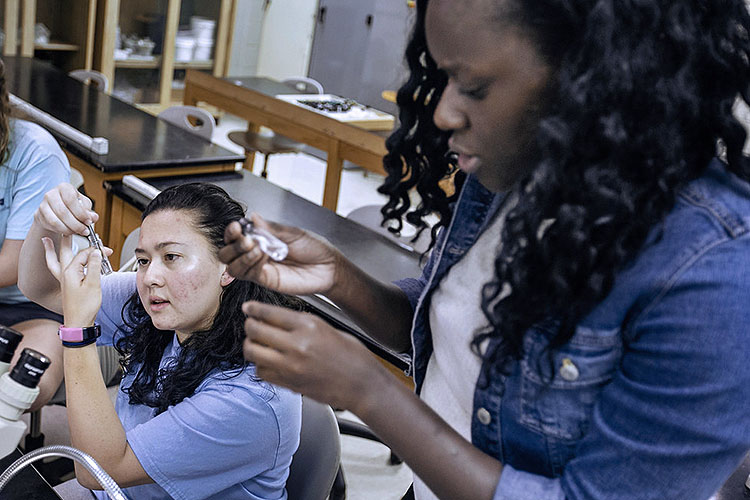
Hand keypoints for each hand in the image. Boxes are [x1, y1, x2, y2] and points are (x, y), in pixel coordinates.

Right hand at [35, 183, 98, 236]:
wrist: (57, 209)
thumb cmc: (72, 205)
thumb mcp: (84, 205)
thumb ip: (89, 212)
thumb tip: (94, 217)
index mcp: (64, 187)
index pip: (71, 200)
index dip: (81, 213)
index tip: (88, 222)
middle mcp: (51, 194)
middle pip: (63, 212)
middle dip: (76, 224)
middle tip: (85, 231)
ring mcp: (43, 204)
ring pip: (55, 221)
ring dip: (69, 229)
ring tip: (78, 232)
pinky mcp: (39, 215)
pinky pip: (51, 226)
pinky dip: (62, 231)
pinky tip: (69, 231)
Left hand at [42, 235, 101, 326]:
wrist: (78, 322)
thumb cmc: (85, 307)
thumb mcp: (94, 284)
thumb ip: (95, 266)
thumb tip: (96, 252)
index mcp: (70, 272)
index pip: (83, 254)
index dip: (95, 250)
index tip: (106, 251)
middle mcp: (64, 274)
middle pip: (64, 252)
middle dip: (66, 240)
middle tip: (66, 228)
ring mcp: (64, 280)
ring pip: (55, 260)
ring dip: (51, 250)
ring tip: (46, 241)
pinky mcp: (66, 285)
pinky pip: (57, 269)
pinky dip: (54, 261)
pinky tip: (56, 261)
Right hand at [218, 214, 342, 295]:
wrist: (329, 267)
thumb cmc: (314, 248)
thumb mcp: (293, 233)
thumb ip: (271, 228)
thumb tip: (253, 217)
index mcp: (261, 238)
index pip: (236, 236)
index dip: (232, 232)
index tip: (237, 226)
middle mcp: (256, 253)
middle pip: (227, 253)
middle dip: (232, 245)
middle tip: (246, 240)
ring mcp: (260, 268)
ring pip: (233, 267)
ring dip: (241, 256)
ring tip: (257, 249)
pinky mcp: (266, 281)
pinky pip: (249, 275)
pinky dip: (252, 264)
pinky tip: (264, 256)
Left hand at [242, 300, 385, 411]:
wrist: (363, 385)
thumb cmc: (353, 357)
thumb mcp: (328, 328)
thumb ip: (303, 323)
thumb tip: (279, 320)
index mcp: (309, 326)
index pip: (269, 313)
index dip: (254, 309)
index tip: (248, 308)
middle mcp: (297, 345)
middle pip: (255, 330)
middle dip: (250, 325)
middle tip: (251, 324)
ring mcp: (290, 366)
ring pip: (252, 352)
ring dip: (251, 345)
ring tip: (256, 343)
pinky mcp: (288, 383)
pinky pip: (261, 372)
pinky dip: (260, 365)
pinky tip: (268, 361)